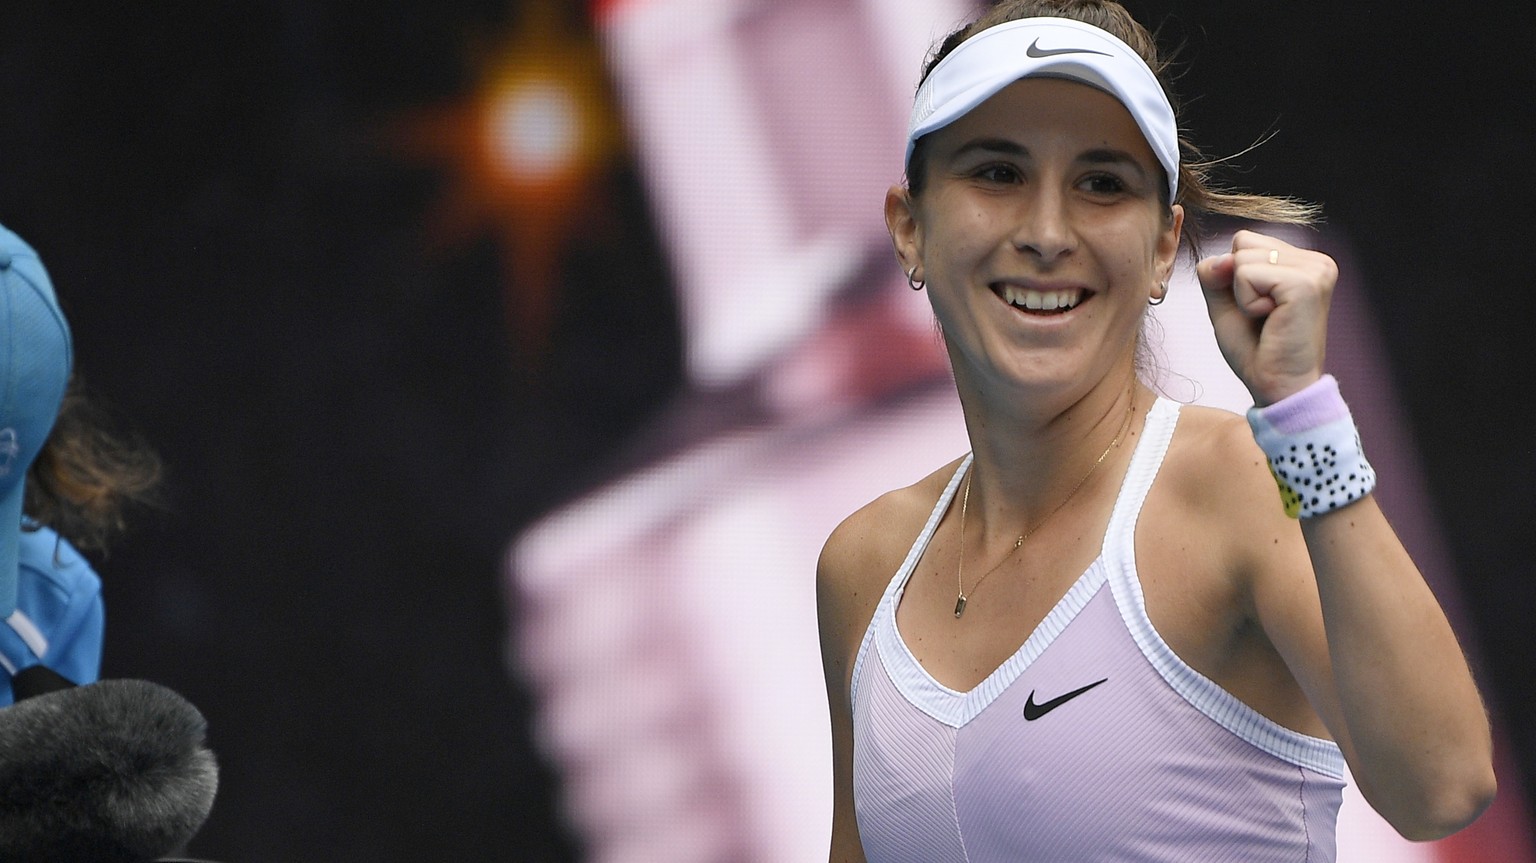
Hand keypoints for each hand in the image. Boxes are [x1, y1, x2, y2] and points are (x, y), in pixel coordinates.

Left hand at [1195, 229, 1335, 404]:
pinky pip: (1246, 274)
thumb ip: (1216, 273)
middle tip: (1263, 316)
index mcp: (1303, 261)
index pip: (1244, 240)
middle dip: (1237, 284)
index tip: (1259, 309)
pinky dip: (1246, 302)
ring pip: (1241, 257)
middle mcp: (1316, 260)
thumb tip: (1222, 257)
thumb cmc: (1256, 350)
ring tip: (1269, 319)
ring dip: (1242, 295)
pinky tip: (1271, 320)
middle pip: (1242, 242)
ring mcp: (1316, 269)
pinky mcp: (1306, 283)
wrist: (1279, 388)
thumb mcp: (1226, 304)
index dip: (1234, 277)